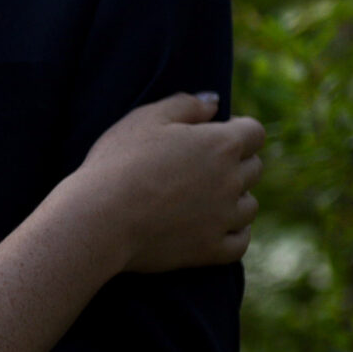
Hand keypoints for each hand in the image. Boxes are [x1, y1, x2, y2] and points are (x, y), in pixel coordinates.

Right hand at [73, 92, 266, 272]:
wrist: (98, 219)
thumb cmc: (118, 163)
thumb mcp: (144, 119)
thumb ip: (185, 105)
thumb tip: (213, 101)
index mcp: (221, 144)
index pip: (254, 132)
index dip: (236, 131)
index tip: (212, 136)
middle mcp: (231, 181)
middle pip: (254, 169)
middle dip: (235, 164)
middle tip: (201, 168)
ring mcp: (223, 218)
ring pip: (249, 207)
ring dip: (235, 200)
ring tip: (206, 200)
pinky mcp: (209, 250)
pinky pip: (240, 243)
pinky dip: (233, 235)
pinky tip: (215, 228)